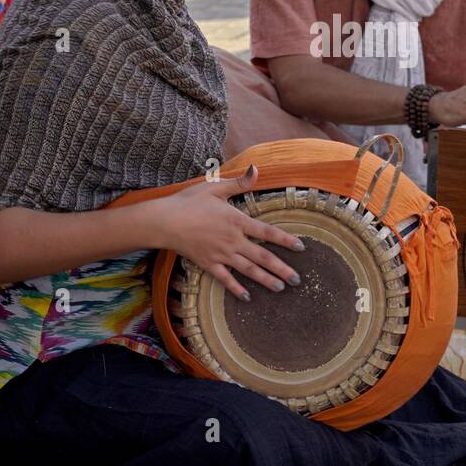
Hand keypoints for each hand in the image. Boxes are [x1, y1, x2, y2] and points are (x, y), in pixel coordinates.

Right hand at [148, 165, 304, 300]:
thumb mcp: (215, 188)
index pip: (267, 232)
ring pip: (248, 270)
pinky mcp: (207, 264)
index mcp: (237, 220)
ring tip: (281, 288)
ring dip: (266, 280)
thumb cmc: (189, 202)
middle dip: (281, 268)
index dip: (285, 240)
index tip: (301, 247)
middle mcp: (233, 240)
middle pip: (262, 256)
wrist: (164, 221)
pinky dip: (237, 289)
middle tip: (297, 279)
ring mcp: (221, 254)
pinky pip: (225, 279)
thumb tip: (256, 169)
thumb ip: (238, 183)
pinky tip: (248, 297)